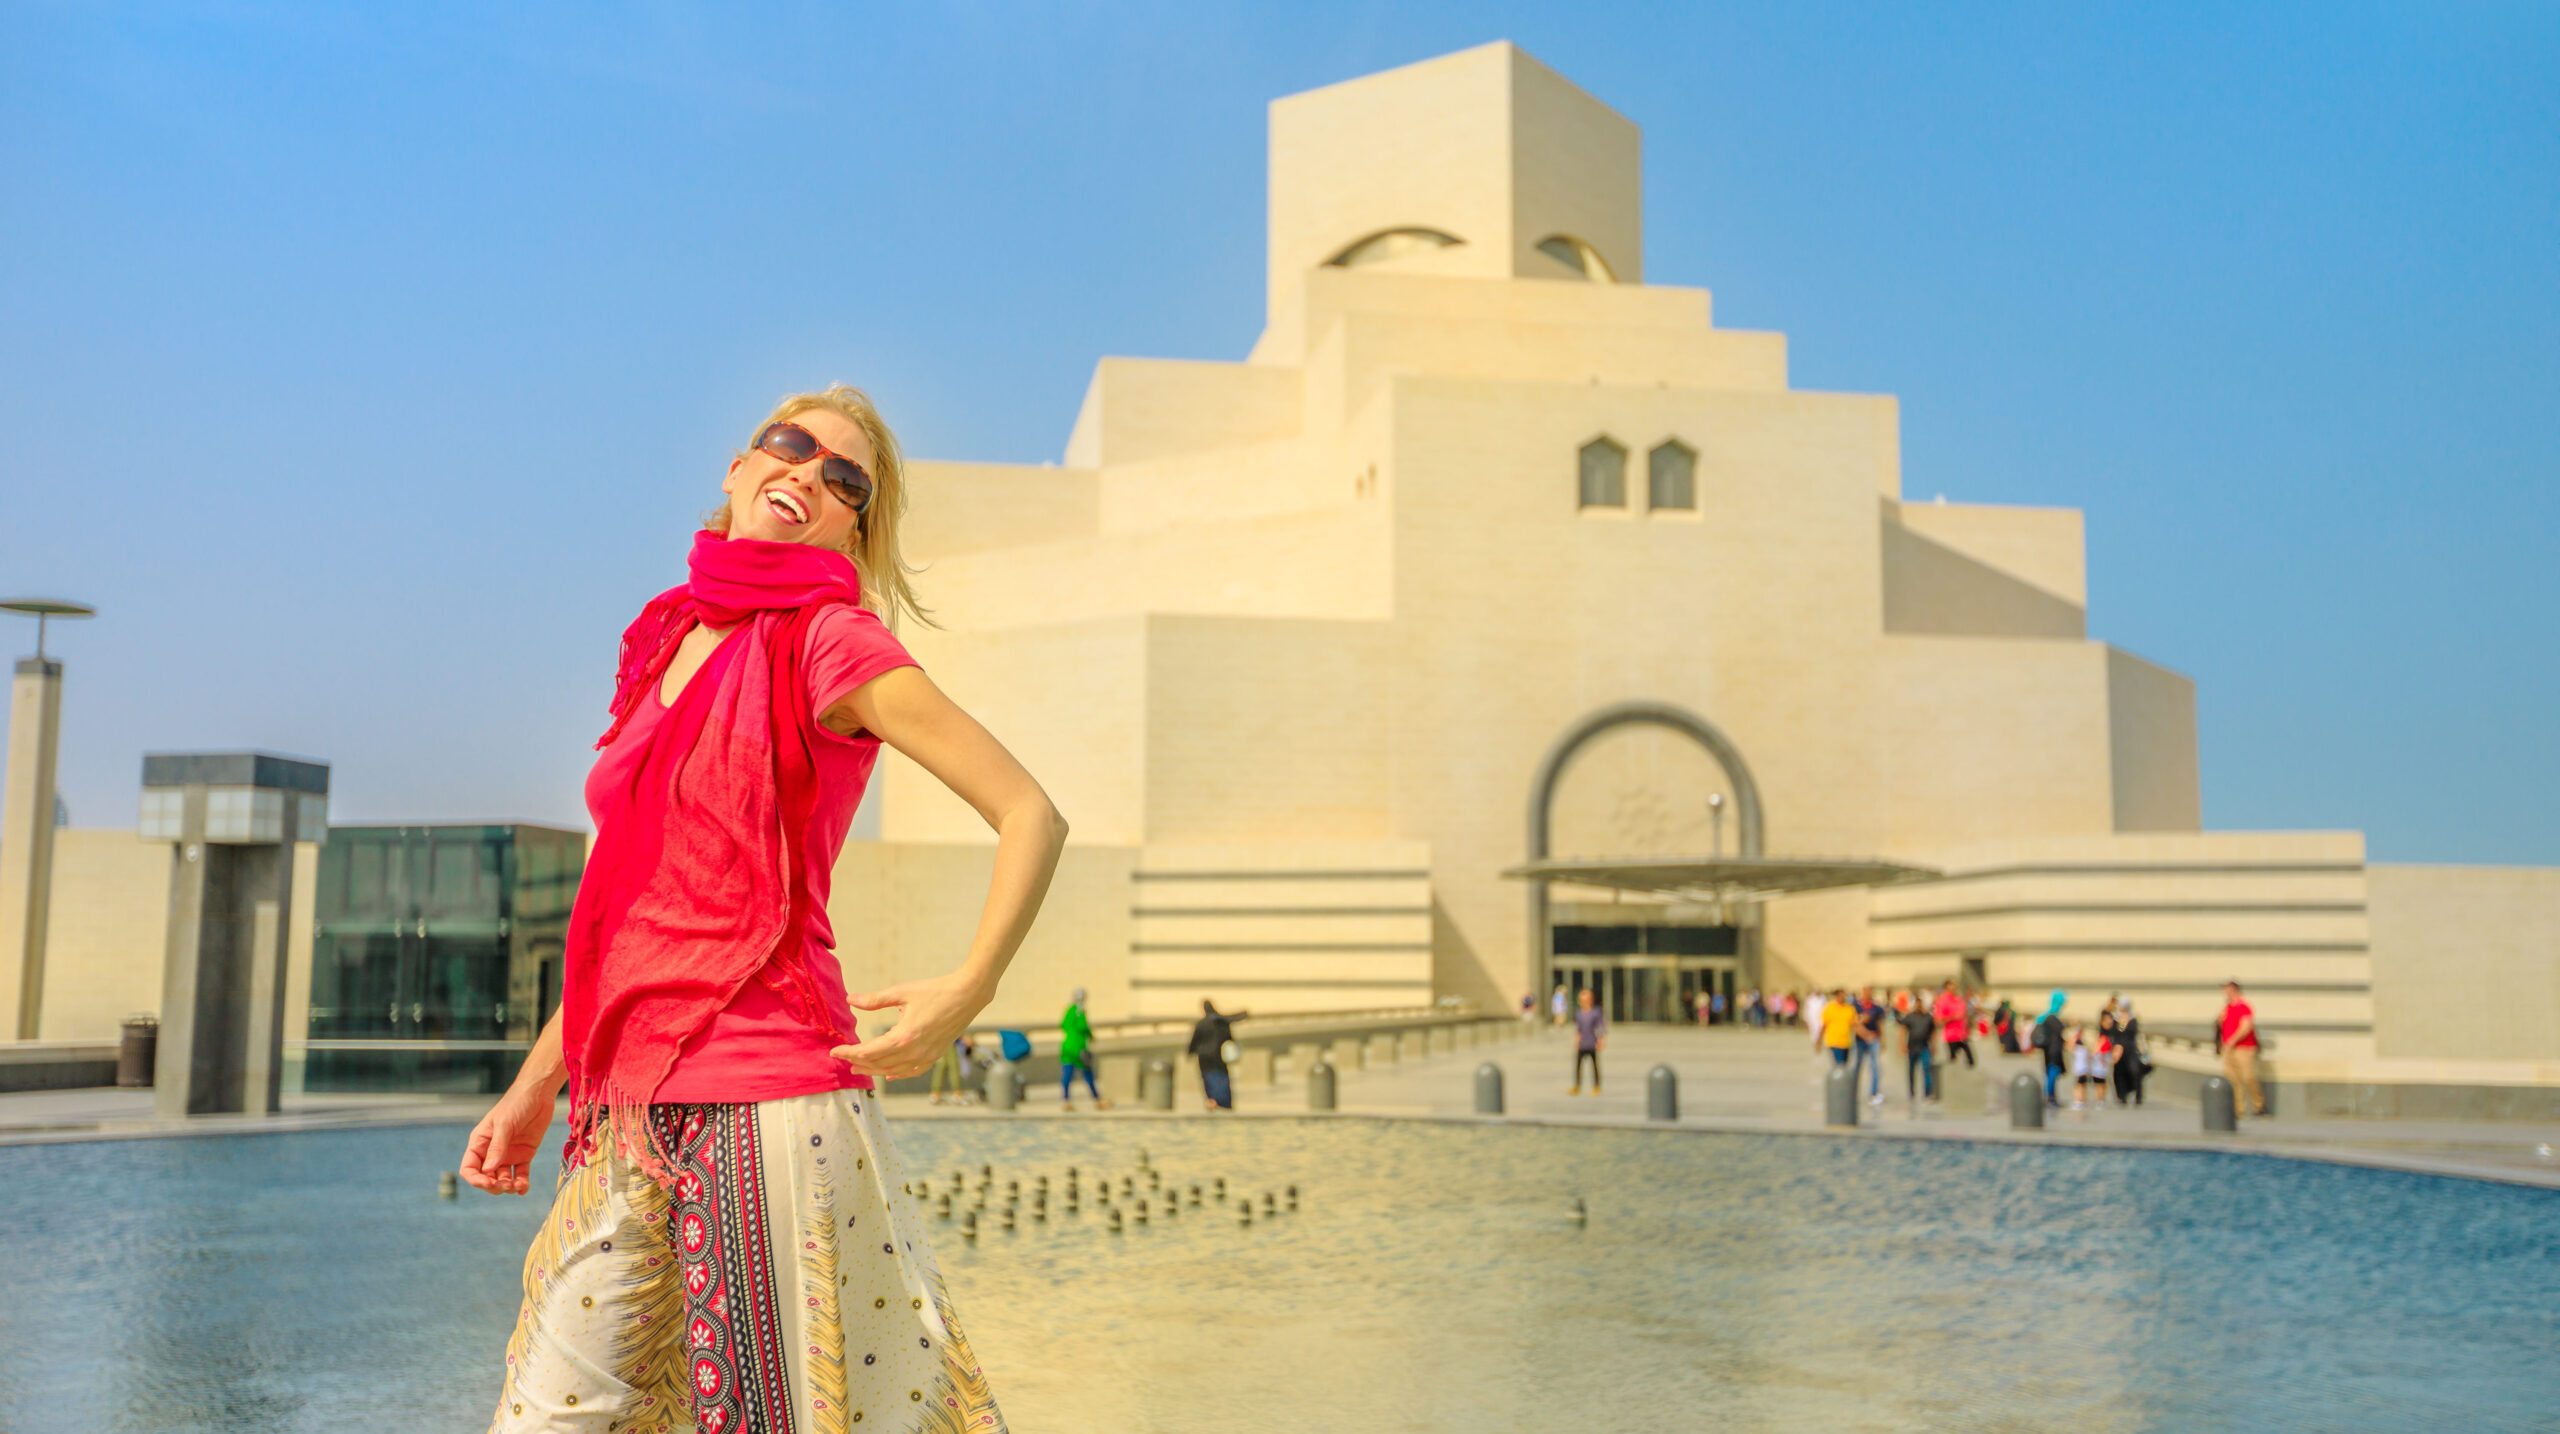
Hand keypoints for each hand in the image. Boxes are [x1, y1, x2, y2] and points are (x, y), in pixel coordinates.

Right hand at [460, 1083, 555, 1195]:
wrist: (539, 1093)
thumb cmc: (516, 1103)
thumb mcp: (504, 1124)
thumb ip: (497, 1147)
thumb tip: (488, 1171)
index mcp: (480, 1142)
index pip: (470, 1168)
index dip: (476, 1179)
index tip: (488, 1183)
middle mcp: (492, 1151)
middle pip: (486, 1177)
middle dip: (493, 1186)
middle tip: (506, 1185)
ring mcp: (508, 1154)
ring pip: (503, 1179)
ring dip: (508, 1187)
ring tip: (517, 1186)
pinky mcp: (524, 1154)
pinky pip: (520, 1174)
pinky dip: (522, 1183)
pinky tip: (524, 1188)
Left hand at [832, 969, 992, 1083]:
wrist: (967, 995)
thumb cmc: (935, 991)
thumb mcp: (902, 992)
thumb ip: (874, 1000)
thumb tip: (850, 1000)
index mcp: (903, 1037)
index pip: (869, 1051)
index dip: (849, 1052)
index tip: (835, 1051)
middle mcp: (914, 1052)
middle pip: (879, 1064)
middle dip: (859, 1062)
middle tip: (843, 1059)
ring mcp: (926, 1056)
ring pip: (894, 1070)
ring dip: (874, 1070)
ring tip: (859, 1067)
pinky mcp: (935, 1056)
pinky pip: (912, 1072)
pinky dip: (898, 1074)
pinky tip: (889, 1075)